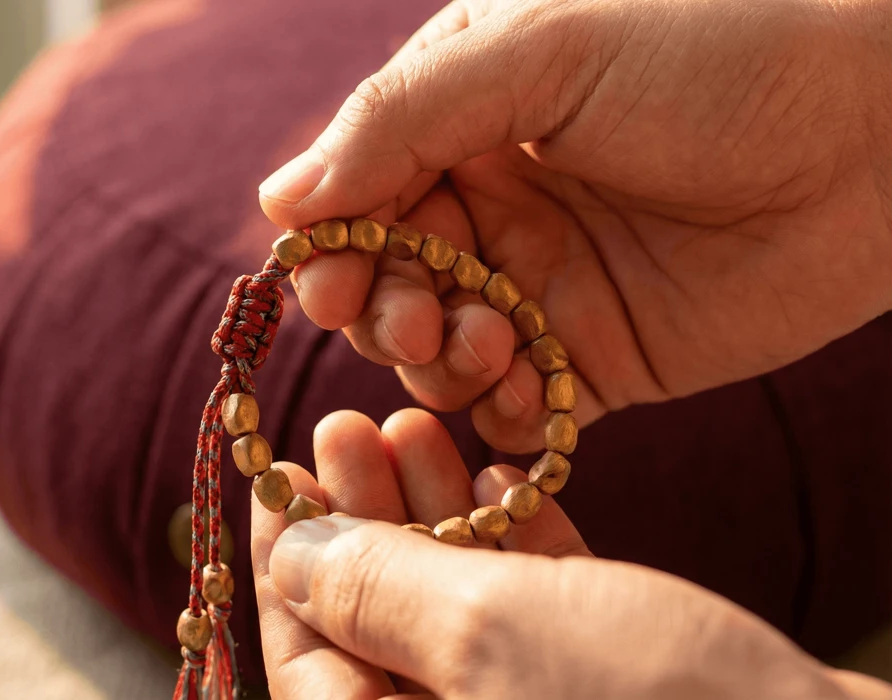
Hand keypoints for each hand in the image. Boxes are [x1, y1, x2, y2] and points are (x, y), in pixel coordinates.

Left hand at [250, 409, 891, 698]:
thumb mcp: (487, 633)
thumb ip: (377, 591)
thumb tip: (298, 555)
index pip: (305, 665)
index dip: (285, 563)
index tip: (278, 474)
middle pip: (377, 627)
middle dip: (361, 519)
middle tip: (346, 425)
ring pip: (453, 611)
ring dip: (433, 516)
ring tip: (415, 424)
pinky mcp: (599, 694)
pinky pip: (531, 619)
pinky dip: (513, 549)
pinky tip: (501, 473)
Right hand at [257, 0, 891, 452]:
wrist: (884, 115)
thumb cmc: (716, 44)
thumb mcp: (539, 51)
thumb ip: (400, 121)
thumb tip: (278, 199)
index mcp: (464, 118)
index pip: (356, 194)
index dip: (330, 246)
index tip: (324, 281)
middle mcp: (492, 203)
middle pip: (385, 283)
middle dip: (381, 311)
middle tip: (416, 318)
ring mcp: (545, 284)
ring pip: (439, 352)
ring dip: (439, 362)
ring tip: (489, 341)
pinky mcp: (600, 355)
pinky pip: (516, 406)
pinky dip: (499, 416)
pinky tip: (521, 396)